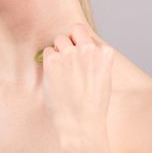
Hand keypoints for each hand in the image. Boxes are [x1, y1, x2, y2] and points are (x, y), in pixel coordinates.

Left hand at [41, 22, 113, 149]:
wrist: (80, 122)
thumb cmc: (92, 104)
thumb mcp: (103, 76)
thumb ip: (95, 58)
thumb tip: (81, 46)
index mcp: (104, 52)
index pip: (87, 33)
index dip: (82, 44)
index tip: (80, 56)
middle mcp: (88, 49)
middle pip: (74, 29)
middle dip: (71, 41)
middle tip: (69, 59)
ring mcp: (70, 54)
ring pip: (59, 39)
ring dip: (58, 51)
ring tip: (62, 70)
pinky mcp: (53, 61)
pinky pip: (47, 51)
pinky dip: (49, 61)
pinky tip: (55, 75)